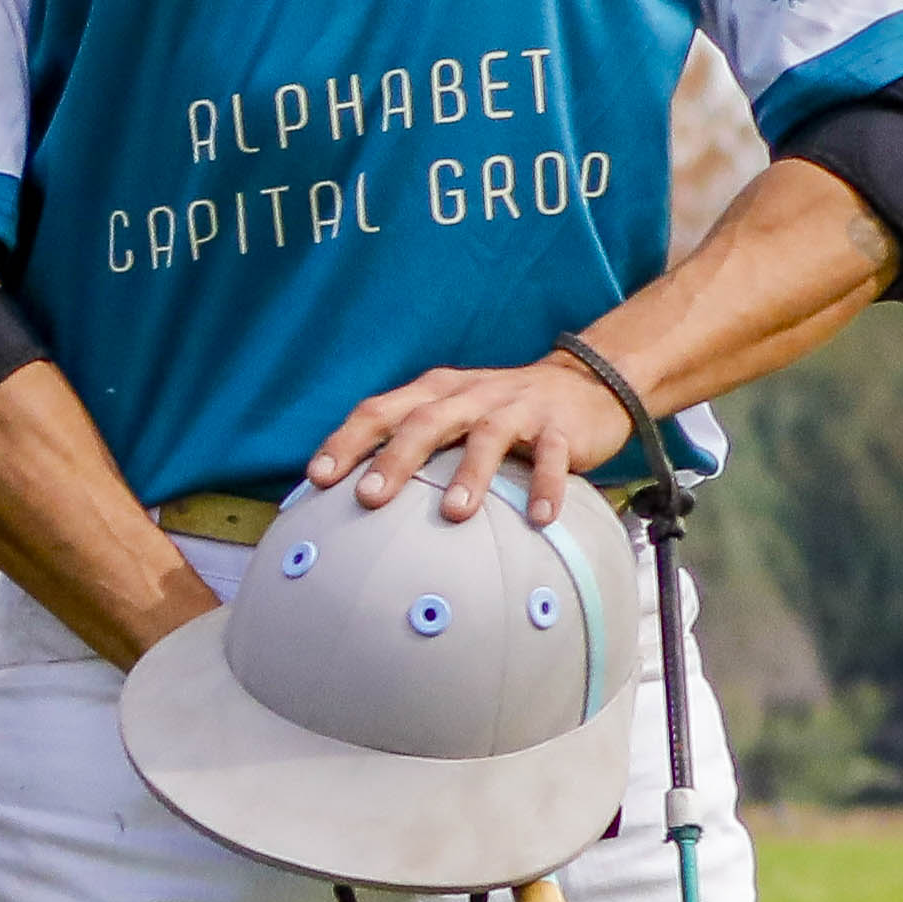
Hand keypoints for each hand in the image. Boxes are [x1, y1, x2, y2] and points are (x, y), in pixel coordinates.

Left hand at [308, 351, 630, 524]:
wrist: (584, 383)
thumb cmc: (498, 410)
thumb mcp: (451, 411)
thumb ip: (409, 440)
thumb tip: (348, 492)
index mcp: (435, 392)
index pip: (380, 410)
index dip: (347, 441)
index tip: (318, 478)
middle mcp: (471, 395)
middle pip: (426, 422)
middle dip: (394, 460)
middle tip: (367, 499)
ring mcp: (517, 410)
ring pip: (487, 436)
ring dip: (469, 473)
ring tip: (454, 513)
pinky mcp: (560, 429)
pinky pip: (553, 458)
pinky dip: (546, 486)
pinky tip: (539, 518)